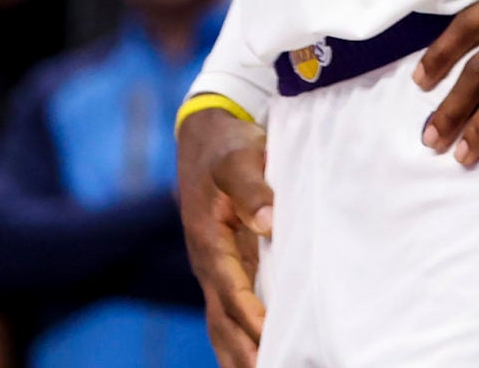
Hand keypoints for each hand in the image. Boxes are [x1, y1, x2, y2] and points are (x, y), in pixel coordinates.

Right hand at [176, 106, 271, 367]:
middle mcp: (209, 263)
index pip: (231, 290)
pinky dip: (243, 333)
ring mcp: (218, 267)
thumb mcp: (237, 158)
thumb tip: (268, 222)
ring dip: (240, 350)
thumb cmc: (226, 145)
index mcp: (208, 242)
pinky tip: (263, 351)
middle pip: (223, 319)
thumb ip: (252, 187)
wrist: (209, 133)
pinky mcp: (229, 263)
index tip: (270, 338)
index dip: (249, 316)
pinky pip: (233, 308)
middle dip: (243, 349)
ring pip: (224, 321)